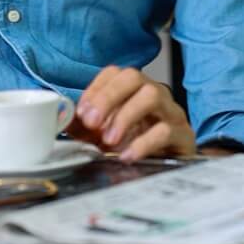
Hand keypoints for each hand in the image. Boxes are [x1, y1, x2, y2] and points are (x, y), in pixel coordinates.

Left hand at [71, 66, 195, 161]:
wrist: (169, 169)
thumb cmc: (137, 146)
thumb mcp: (103, 136)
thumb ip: (82, 126)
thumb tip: (60, 117)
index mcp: (135, 90)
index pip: (115, 73)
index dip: (96, 89)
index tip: (82, 113)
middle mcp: (154, 94)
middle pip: (134, 77)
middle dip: (108, 96)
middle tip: (92, 122)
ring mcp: (171, 112)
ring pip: (152, 95)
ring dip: (125, 115)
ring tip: (109, 139)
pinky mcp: (183, 135)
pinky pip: (165, 130)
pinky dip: (143, 143)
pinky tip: (127, 155)